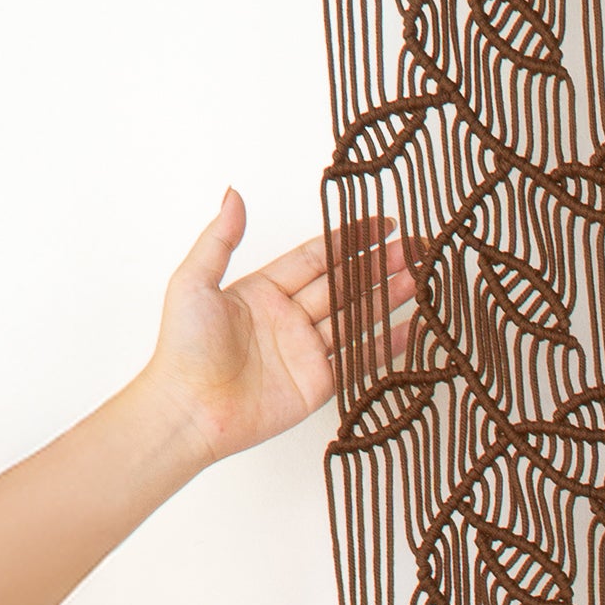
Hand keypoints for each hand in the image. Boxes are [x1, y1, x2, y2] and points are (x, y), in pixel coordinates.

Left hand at [141, 188, 417, 465]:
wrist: (190, 409)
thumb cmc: (184, 348)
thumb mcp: (193, 281)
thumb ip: (220, 239)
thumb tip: (233, 195)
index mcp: (262, 290)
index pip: (316, 258)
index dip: (349, 240)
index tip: (381, 225)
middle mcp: (289, 318)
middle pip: (343, 284)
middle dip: (379, 265)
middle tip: (413, 249)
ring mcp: (306, 350)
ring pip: (356, 316)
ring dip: (388, 297)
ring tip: (420, 279)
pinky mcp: (318, 383)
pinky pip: (359, 358)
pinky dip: (387, 343)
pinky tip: (411, 326)